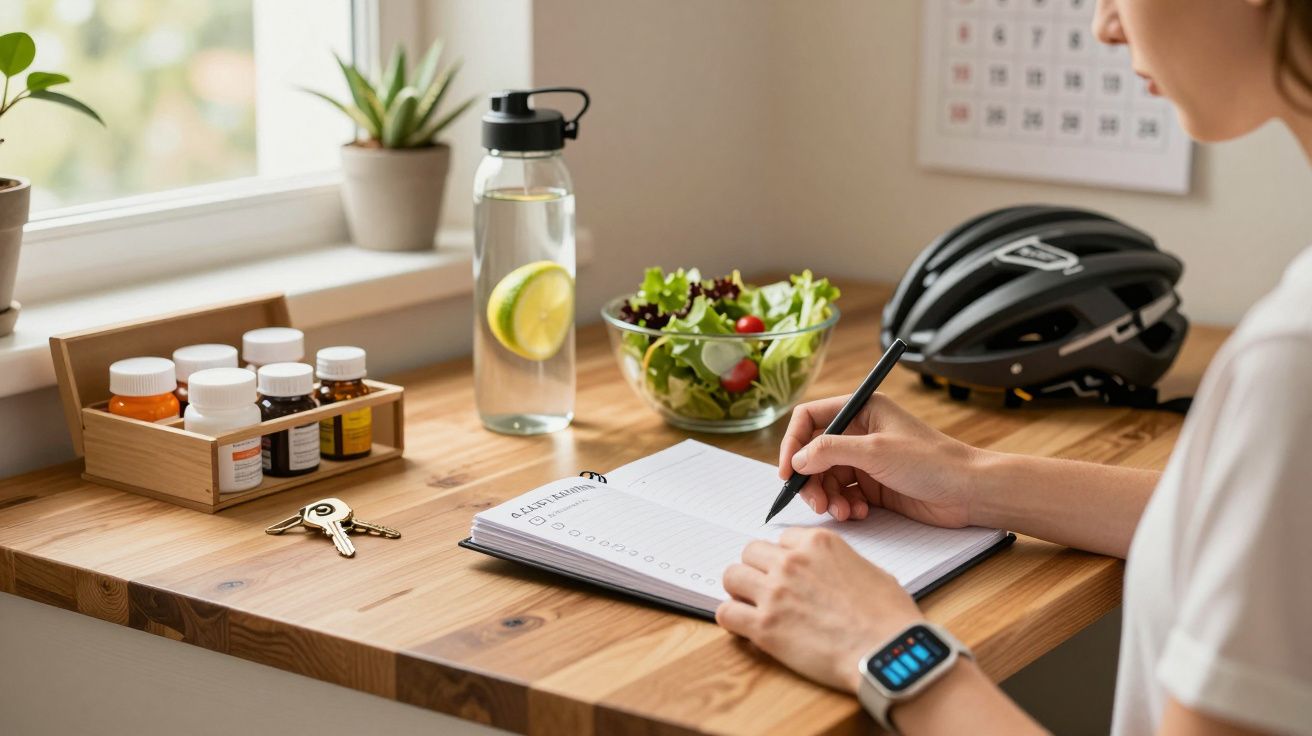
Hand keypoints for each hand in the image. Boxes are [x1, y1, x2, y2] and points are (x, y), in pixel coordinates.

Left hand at [717, 527, 922, 692]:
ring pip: (732, 576)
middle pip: (751, 552)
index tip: (789, 573)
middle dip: (758, 570)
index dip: (785, 558)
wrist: (887, 652)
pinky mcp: (764, 626)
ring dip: (740, 590)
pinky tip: (745, 626)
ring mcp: (775, 592)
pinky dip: (731, 618)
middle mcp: (792, 561)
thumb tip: (826, 573)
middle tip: (768, 590)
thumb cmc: (888, 617)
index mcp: (818, 543)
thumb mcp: (870, 570)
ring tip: (752, 606)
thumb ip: (837, 563)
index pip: (782, 539)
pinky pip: (726, 613)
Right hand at [779, 393, 982, 527]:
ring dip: (828, 497)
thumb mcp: (875, 451)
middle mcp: (860, 432)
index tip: (788, 472)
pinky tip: (858, 514)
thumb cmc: (931, 461)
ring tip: (843, 512)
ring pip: (827, 478)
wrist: (969, 492)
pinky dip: (844, 506)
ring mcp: (866, 460)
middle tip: (816, 503)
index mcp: (861, 409)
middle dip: (811, 480)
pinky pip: (843, 495)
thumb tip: (796, 461)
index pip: (810, 419)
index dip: (793, 443)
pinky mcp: (873, 486)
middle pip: (814, 453)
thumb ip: (830, 451)